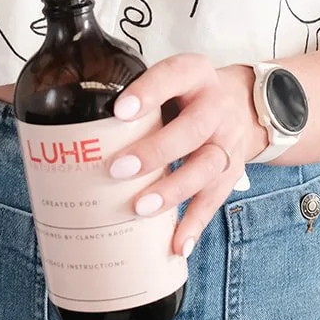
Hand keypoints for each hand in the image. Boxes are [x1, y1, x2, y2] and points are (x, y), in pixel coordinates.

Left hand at [107, 54, 267, 256]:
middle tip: (118, 169)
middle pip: (193, 128)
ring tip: (140, 208)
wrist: (242, 104)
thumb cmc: (187, 95)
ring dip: (173, 190)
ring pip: (206, 166)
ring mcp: (226, 141)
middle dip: (156, 151)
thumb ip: (136, 98)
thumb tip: (77, 130)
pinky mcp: (231, 172)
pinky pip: (214, 200)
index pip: (174, 76)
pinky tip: (177, 244)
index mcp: (195, 75)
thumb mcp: (169, 81)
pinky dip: (195, 224)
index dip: (149, 92)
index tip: (120, 110)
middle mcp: (215, 106)